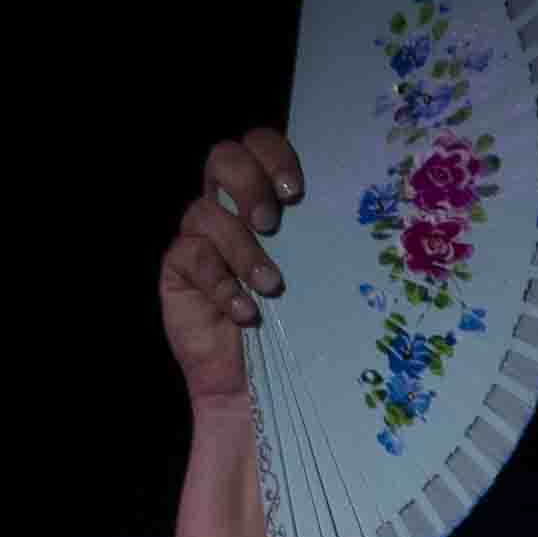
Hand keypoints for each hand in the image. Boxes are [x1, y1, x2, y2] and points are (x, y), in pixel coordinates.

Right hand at [159, 120, 300, 413]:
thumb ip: (319, 239)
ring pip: (205, 211)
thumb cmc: (296, 330)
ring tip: (270, 286)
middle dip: (248, 182)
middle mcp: (228, 208)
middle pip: (223, 157)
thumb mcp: (316, 278)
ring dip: (241, 248)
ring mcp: (200, 238)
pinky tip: (244, 312)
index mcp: (265, 198)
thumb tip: (359, 215)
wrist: (258, 390)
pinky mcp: (178, 271)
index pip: (260, 145)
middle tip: (271, 222)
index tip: (296, 192)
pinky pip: (190, 255)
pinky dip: (220, 282)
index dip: (273, 154)